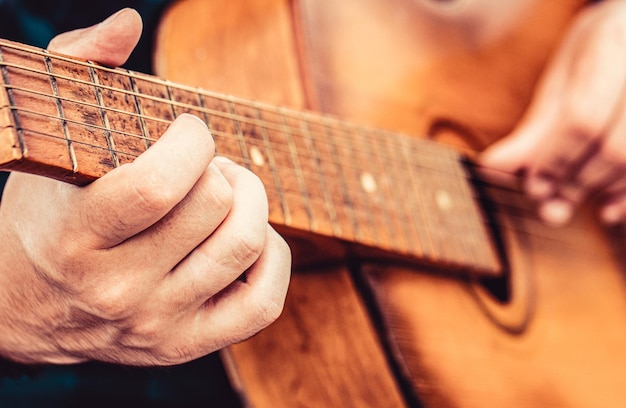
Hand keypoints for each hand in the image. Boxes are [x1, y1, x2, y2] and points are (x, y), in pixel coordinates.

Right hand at [0, 9, 289, 365]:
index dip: (191, 143)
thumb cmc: (45, 216)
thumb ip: (78, 68)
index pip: (158, 185)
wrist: (27, 308)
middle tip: (206, 162)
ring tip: (229, 190)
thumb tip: (129, 22)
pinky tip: (248, 237)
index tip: (187, 132)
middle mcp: (117, 289)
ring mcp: (157, 322)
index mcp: (75, 237)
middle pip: (213, 206)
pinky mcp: (186, 343)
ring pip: (243, 245)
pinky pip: (262, 302)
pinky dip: (273, 258)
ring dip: (251, 201)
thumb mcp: (45, 142)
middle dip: (221, 165)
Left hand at [480, 0, 625, 225]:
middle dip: (576, 182)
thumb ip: (533, 127)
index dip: (555, 160)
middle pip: (614, 147)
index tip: (534, 187)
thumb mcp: (560, 81)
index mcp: (610, 47)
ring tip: (567, 206)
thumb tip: (491, 167)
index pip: (582, 119)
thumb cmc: (595, 57)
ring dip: (600, 191)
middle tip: (548, 205)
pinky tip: (607, 211)